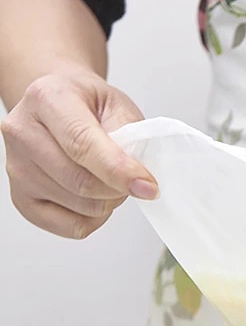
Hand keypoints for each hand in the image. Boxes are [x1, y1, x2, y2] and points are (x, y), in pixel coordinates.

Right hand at [2, 70, 155, 239]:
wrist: (60, 107)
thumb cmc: (89, 106)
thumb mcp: (117, 105)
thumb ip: (130, 137)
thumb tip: (138, 180)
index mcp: (46, 99)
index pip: (81, 144)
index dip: (118, 171)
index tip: (148, 187)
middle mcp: (22, 132)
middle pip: (81, 182)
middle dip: (118, 188)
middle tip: (131, 178)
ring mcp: (16, 168)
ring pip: (81, 207)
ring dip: (109, 202)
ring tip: (108, 180)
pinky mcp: (22, 199)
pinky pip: (72, 226)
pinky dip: (94, 219)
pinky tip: (94, 198)